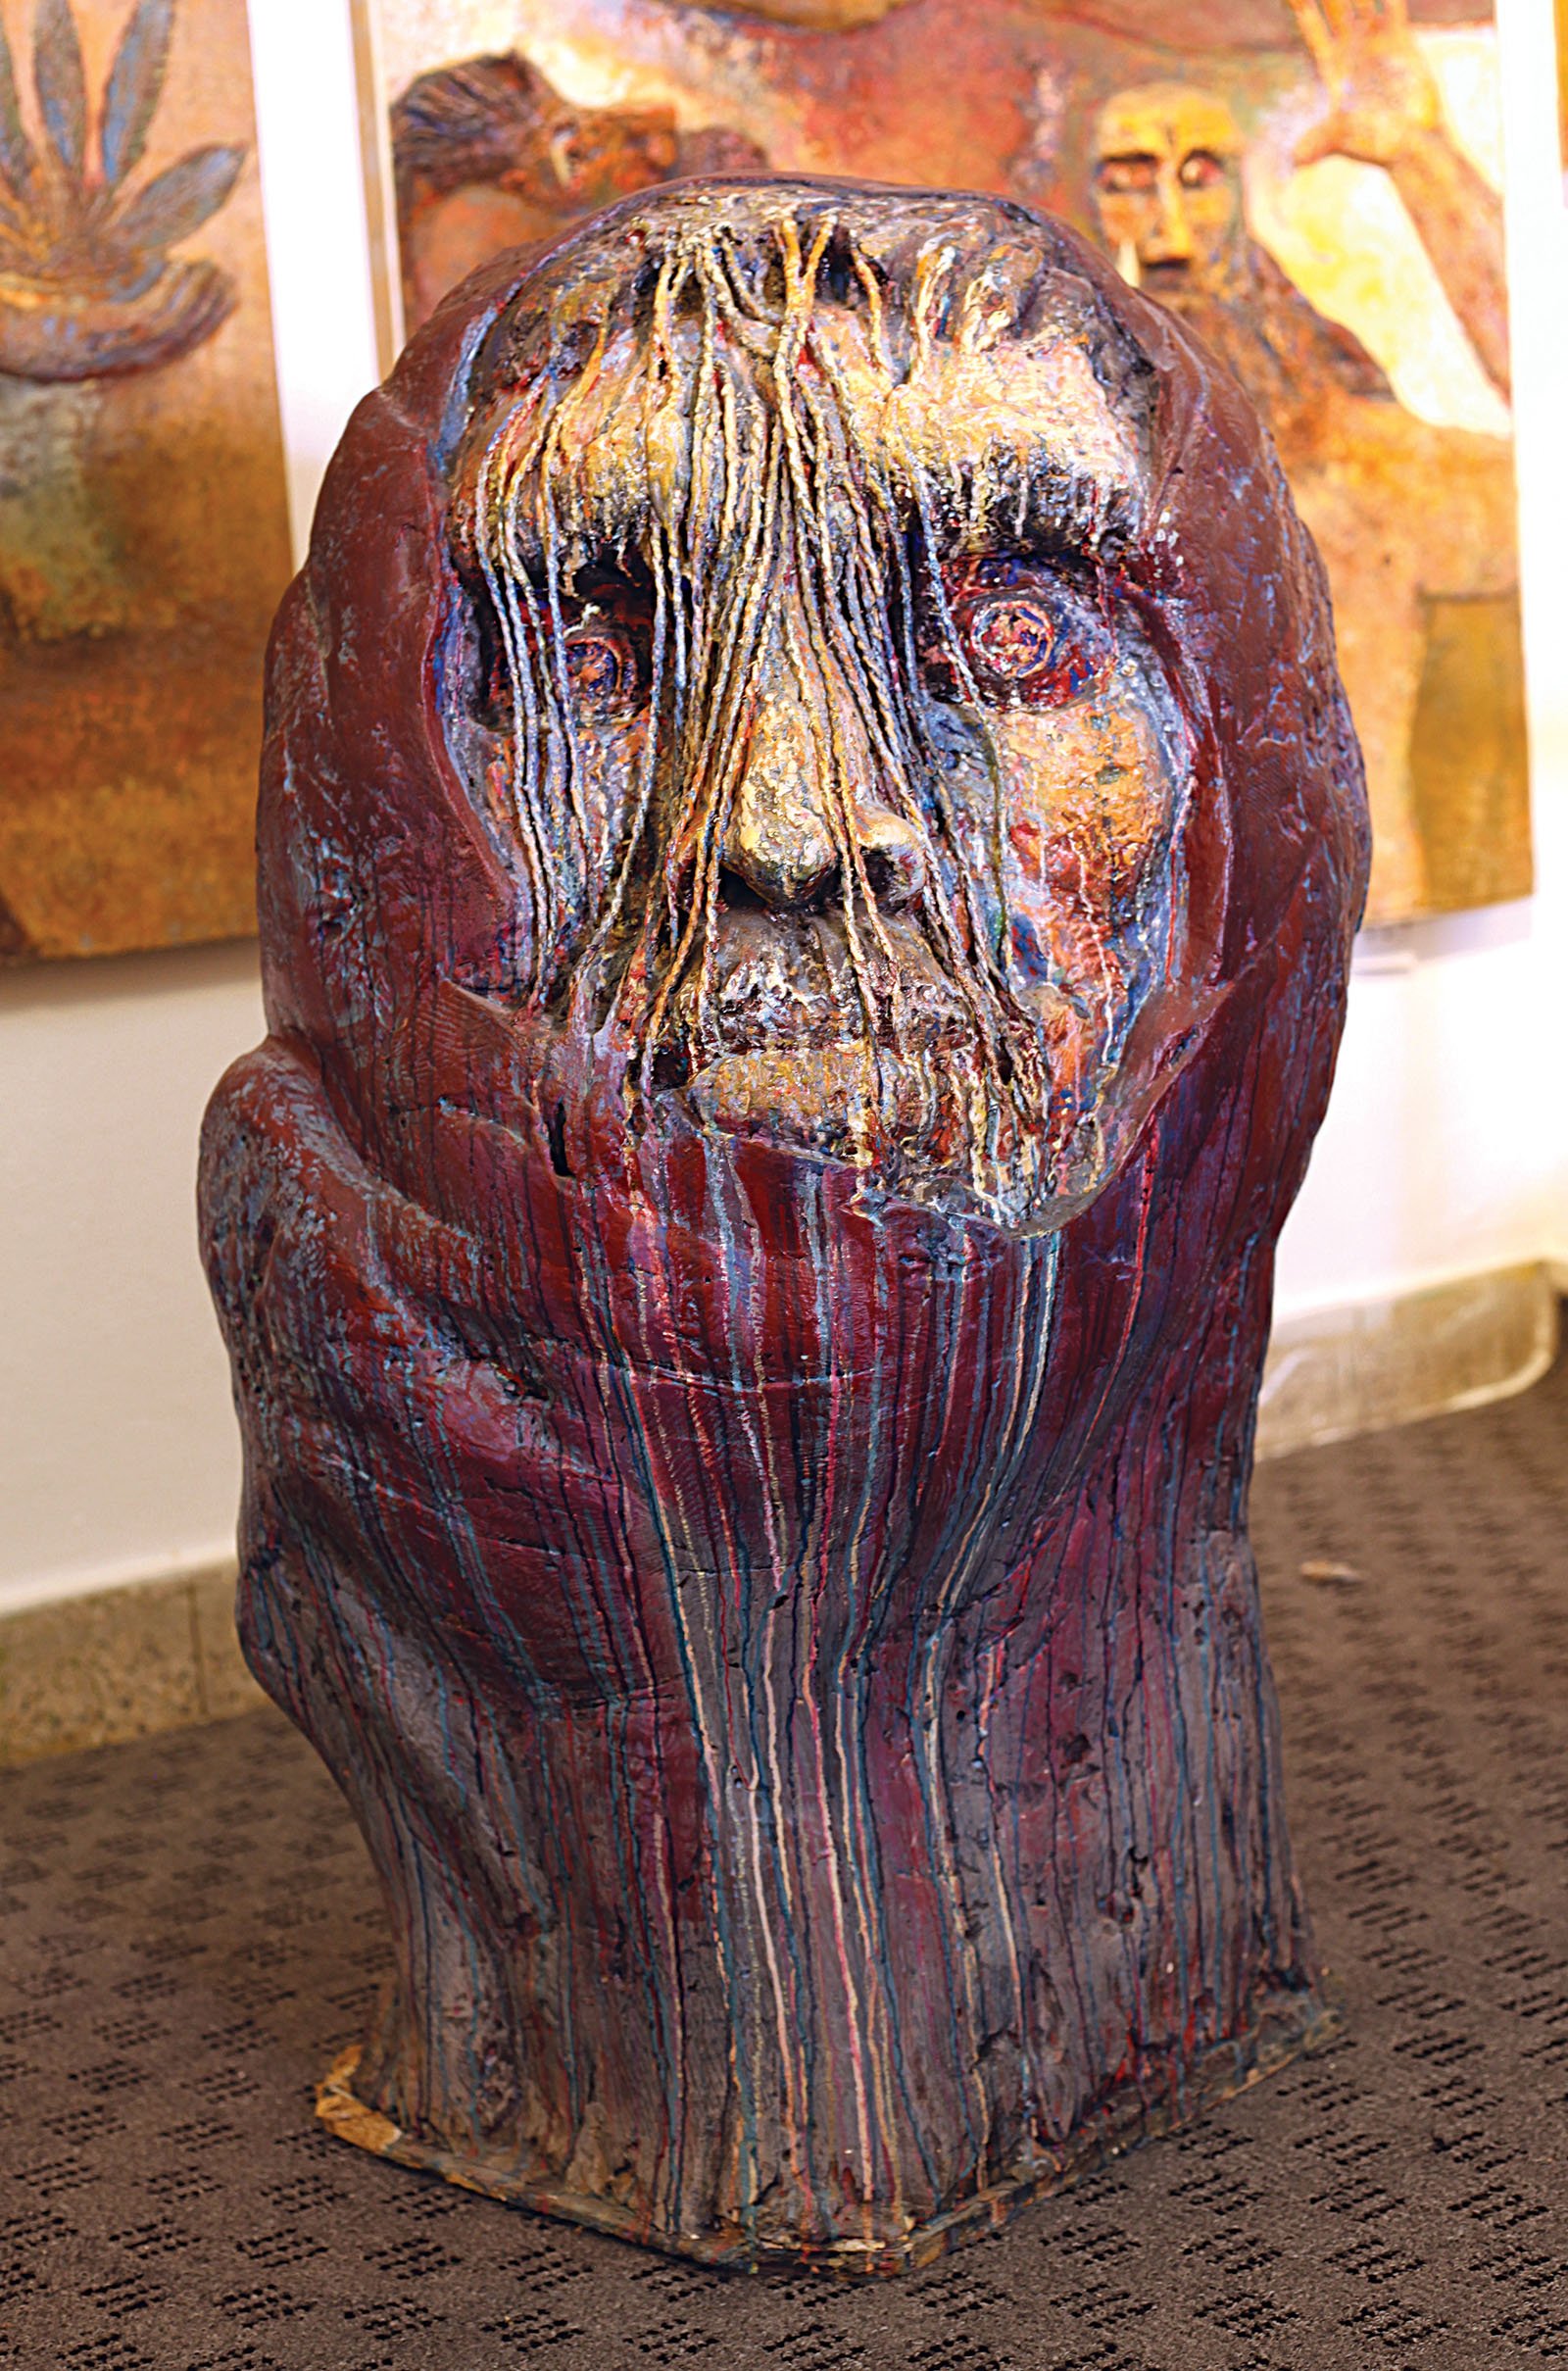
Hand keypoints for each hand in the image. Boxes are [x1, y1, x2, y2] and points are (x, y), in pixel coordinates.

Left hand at [1288, 0, 1443, 170]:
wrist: (1411, 145)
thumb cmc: (1375, 146)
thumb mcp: (1344, 138)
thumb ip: (1321, 140)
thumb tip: (1295, 160)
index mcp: (1330, 64)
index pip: (1309, 21)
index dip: (1299, 0)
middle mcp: (1349, 47)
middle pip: (1333, 0)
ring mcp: (1374, 40)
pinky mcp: (1399, 38)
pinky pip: (1392, 1)